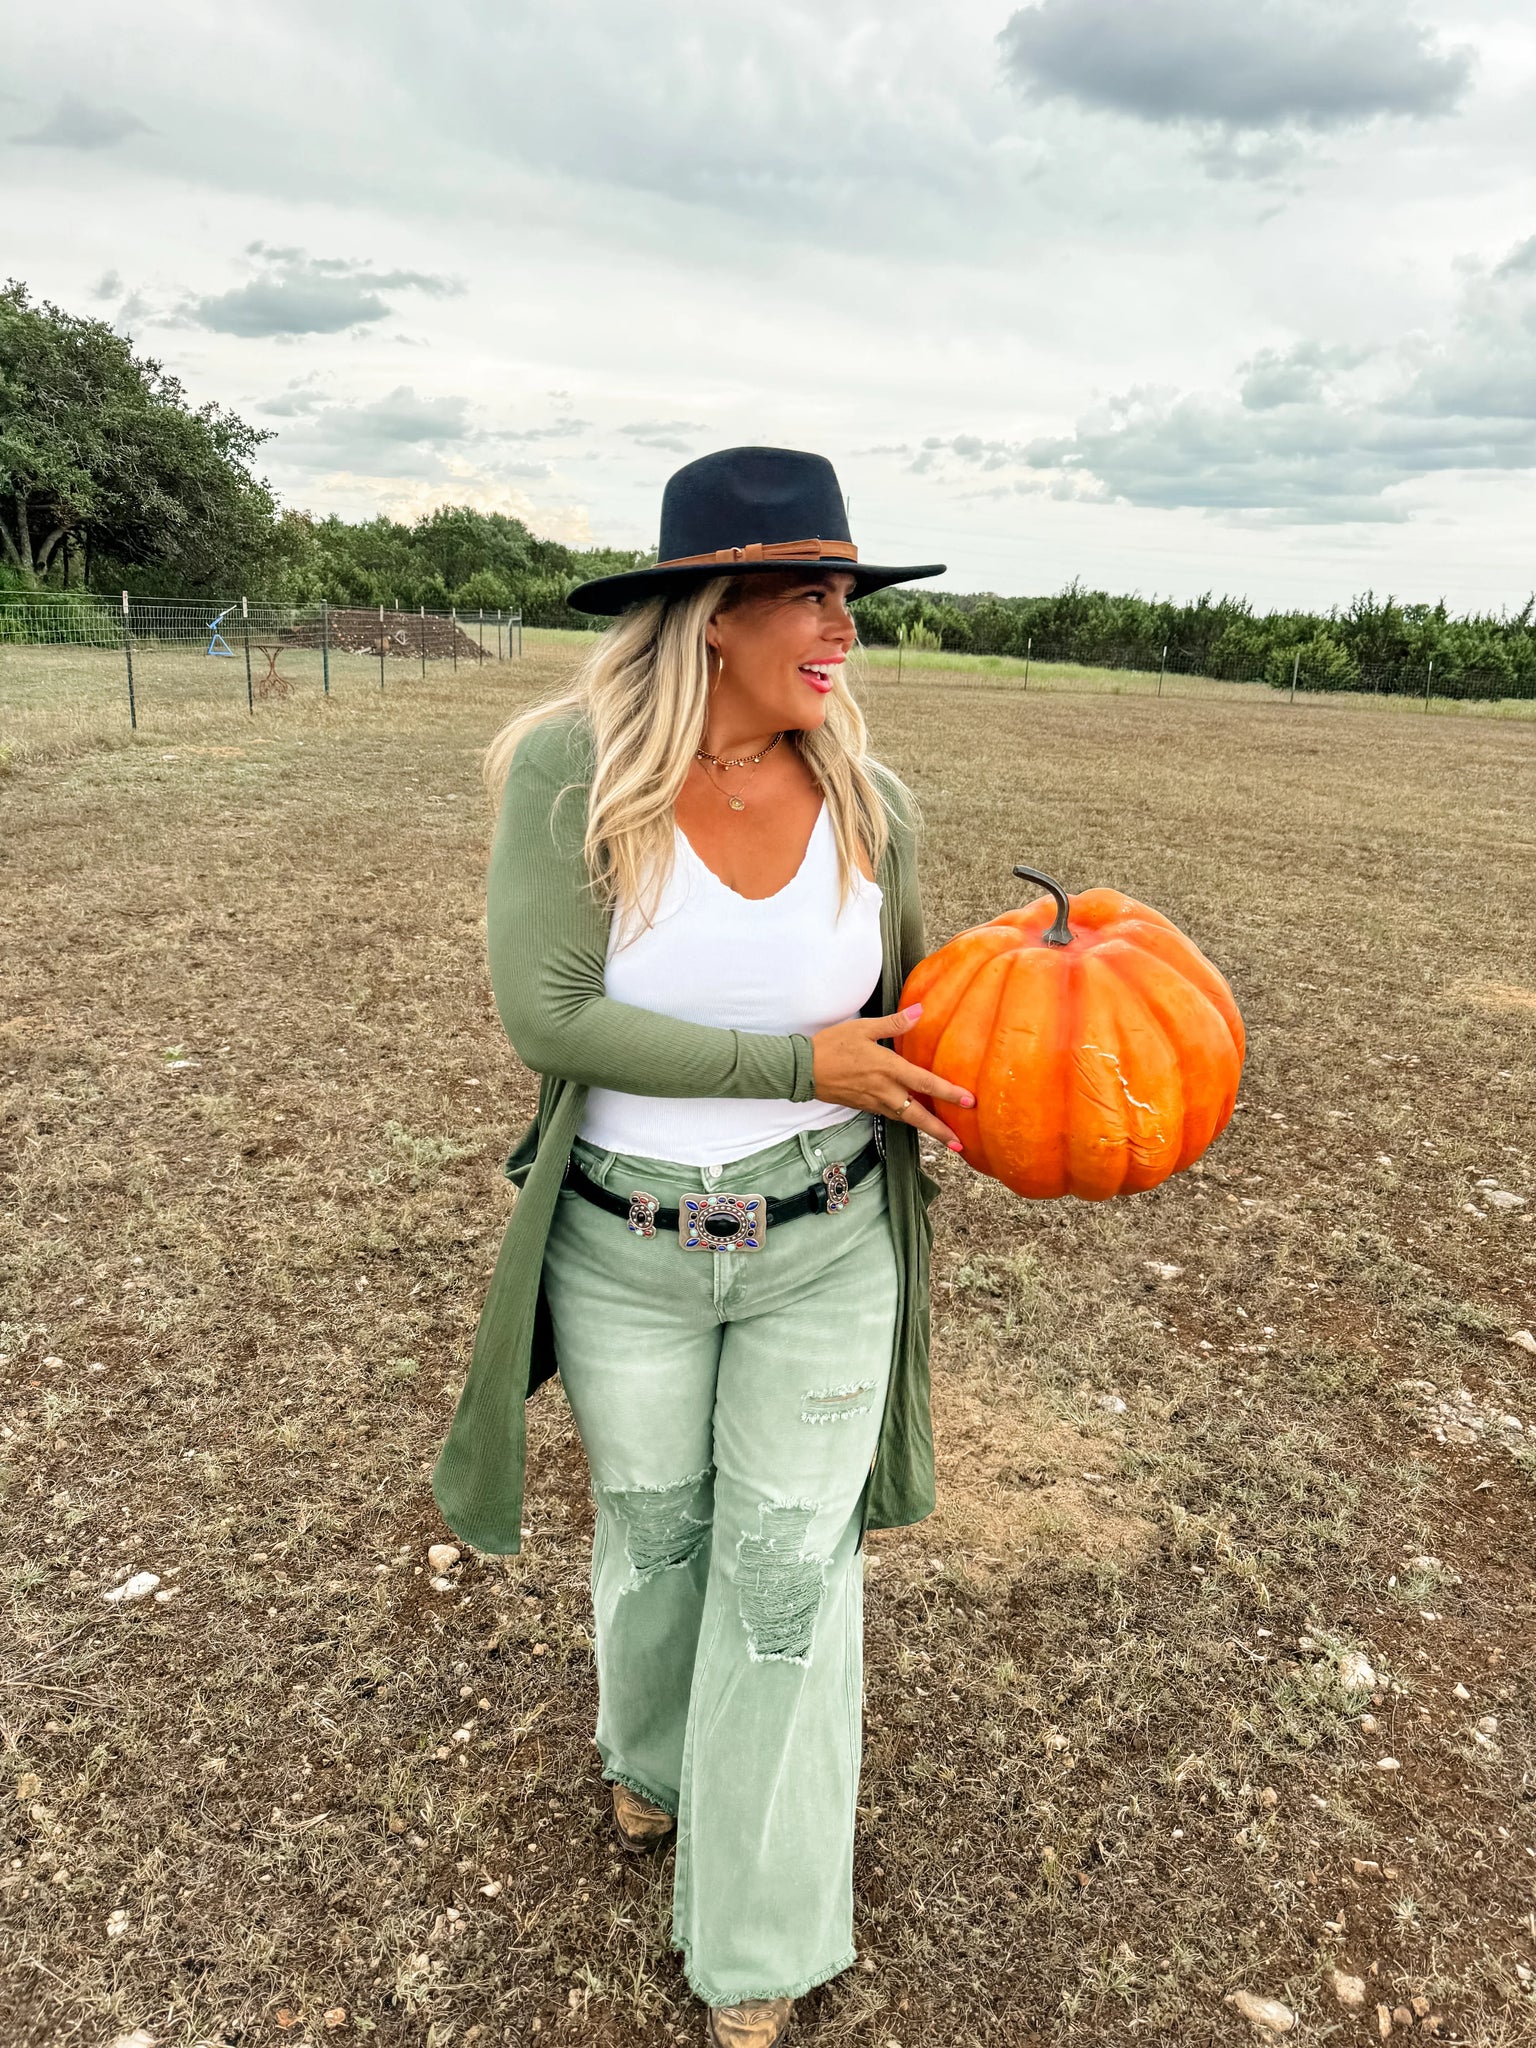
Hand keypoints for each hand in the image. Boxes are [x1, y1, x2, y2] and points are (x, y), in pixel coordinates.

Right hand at [810, 1003, 972, 1149]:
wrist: (803, 1069)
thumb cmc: (832, 1045)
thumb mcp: (863, 1028)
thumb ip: (894, 1023)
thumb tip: (920, 1010)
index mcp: (888, 1069)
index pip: (925, 1084)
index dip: (949, 1093)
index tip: (969, 1102)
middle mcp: (884, 1090)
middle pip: (918, 1116)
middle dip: (940, 1132)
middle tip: (960, 1146)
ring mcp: (874, 1102)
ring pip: (906, 1119)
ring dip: (926, 1129)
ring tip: (945, 1138)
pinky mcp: (865, 1107)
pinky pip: (892, 1115)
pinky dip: (907, 1120)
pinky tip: (915, 1118)